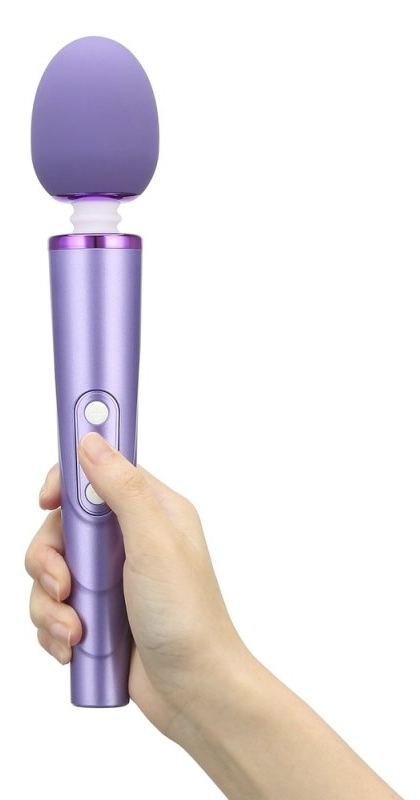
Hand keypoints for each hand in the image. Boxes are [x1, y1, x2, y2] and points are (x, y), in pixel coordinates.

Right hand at [25, 432, 242, 736]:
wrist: (194, 690)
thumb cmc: (188, 616)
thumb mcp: (154, 542)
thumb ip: (122, 489)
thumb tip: (91, 440)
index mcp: (150, 511)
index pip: (96, 474)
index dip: (64, 482)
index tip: (45, 500)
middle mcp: (128, 540)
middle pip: (61, 527)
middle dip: (50, 559)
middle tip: (65, 584)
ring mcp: (111, 579)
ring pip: (51, 571)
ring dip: (51, 603)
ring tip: (76, 630)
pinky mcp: (98, 614)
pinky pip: (53, 609)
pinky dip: (55, 629)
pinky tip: (75, 646)